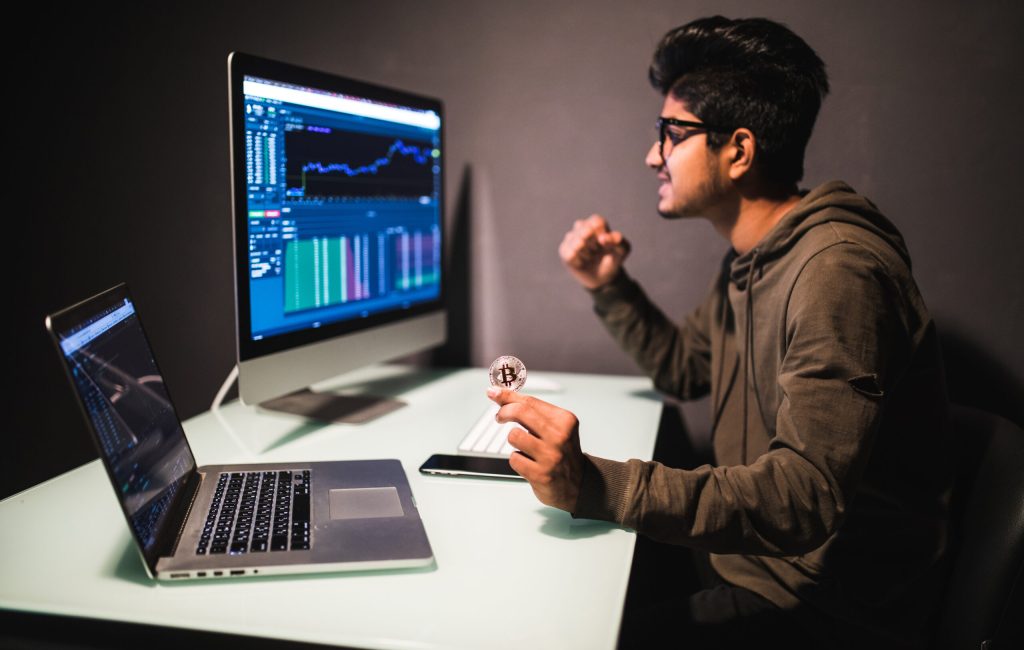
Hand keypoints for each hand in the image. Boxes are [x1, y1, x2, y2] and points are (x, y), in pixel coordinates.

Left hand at [487, 386, 584, 511]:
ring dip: (514, 441)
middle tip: (500, 416)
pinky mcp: (540, 474)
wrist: (578, 483)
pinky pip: (514, 459)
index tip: (494, 393)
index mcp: (565, 420)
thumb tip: (499, 393)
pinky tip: (529, 463)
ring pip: (514, 436)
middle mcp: (560, 436)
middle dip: (504, 412)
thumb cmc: (562, 451)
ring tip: (525, 446)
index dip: (507, 396)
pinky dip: (517, 460)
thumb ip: (531, 410)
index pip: (530, 402)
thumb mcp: (555, 426)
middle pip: (520, 412)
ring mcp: (550, 456)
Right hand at [558, 214, 630, 289]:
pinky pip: (569, 254)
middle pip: (583, 228)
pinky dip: (578, 260)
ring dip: (585, 252)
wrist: (603, 278)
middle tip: (595, 250)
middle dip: (590, 240)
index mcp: (597, 225)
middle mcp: (583, 228)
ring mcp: (572, 238)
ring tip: (590, 257)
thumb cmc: (613, 259)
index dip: (600, 232)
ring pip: (575, 240)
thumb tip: (603, 238)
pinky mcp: (564, 250)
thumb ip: (619, 241)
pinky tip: (581, 263)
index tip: (604, 242)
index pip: (596, 221)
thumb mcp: (623, 250)